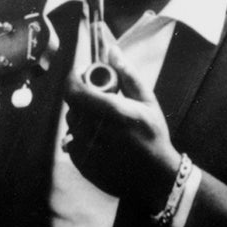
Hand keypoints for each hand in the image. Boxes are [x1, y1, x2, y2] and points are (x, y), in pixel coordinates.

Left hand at [61, 41, 182, 210]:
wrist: (154, 176)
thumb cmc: (154, 135)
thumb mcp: (147, 102)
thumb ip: (127, 75)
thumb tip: (112, 51)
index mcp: (112, 112)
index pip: (73, 90)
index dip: (74, 78)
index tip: (83, 75)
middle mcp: (95, 131)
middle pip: (73, 105)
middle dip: (84, 97)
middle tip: (103, 99)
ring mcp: (85, 149)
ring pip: (72, 123)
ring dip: (84, 117)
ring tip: (106, 121)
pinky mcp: (80, 163)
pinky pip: (72, 140)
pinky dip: (83, 135)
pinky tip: (103, 139)